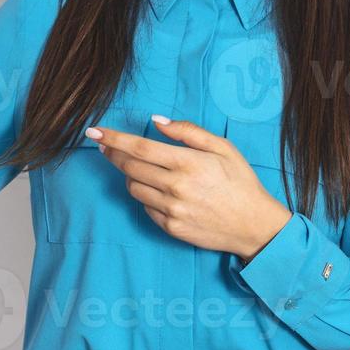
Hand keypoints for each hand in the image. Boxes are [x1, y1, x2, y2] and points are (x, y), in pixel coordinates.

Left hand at [89, 117, 292, 261]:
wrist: (256, 226)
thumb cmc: (240, 182)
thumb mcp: (222, 147)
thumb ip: (188, 131)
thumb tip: (156, 121)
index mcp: (187, 163)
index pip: (139, 147)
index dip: (113, 138)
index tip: (93, 131)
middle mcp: (176, 187)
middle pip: (129, 166)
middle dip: (113, 154)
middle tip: (106, 147)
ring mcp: (172, 210)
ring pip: (133, 187)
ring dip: (130, 175)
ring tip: (142, 169)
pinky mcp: (171, 228)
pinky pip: (145, 207)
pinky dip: (146, 196)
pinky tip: (158, 190)